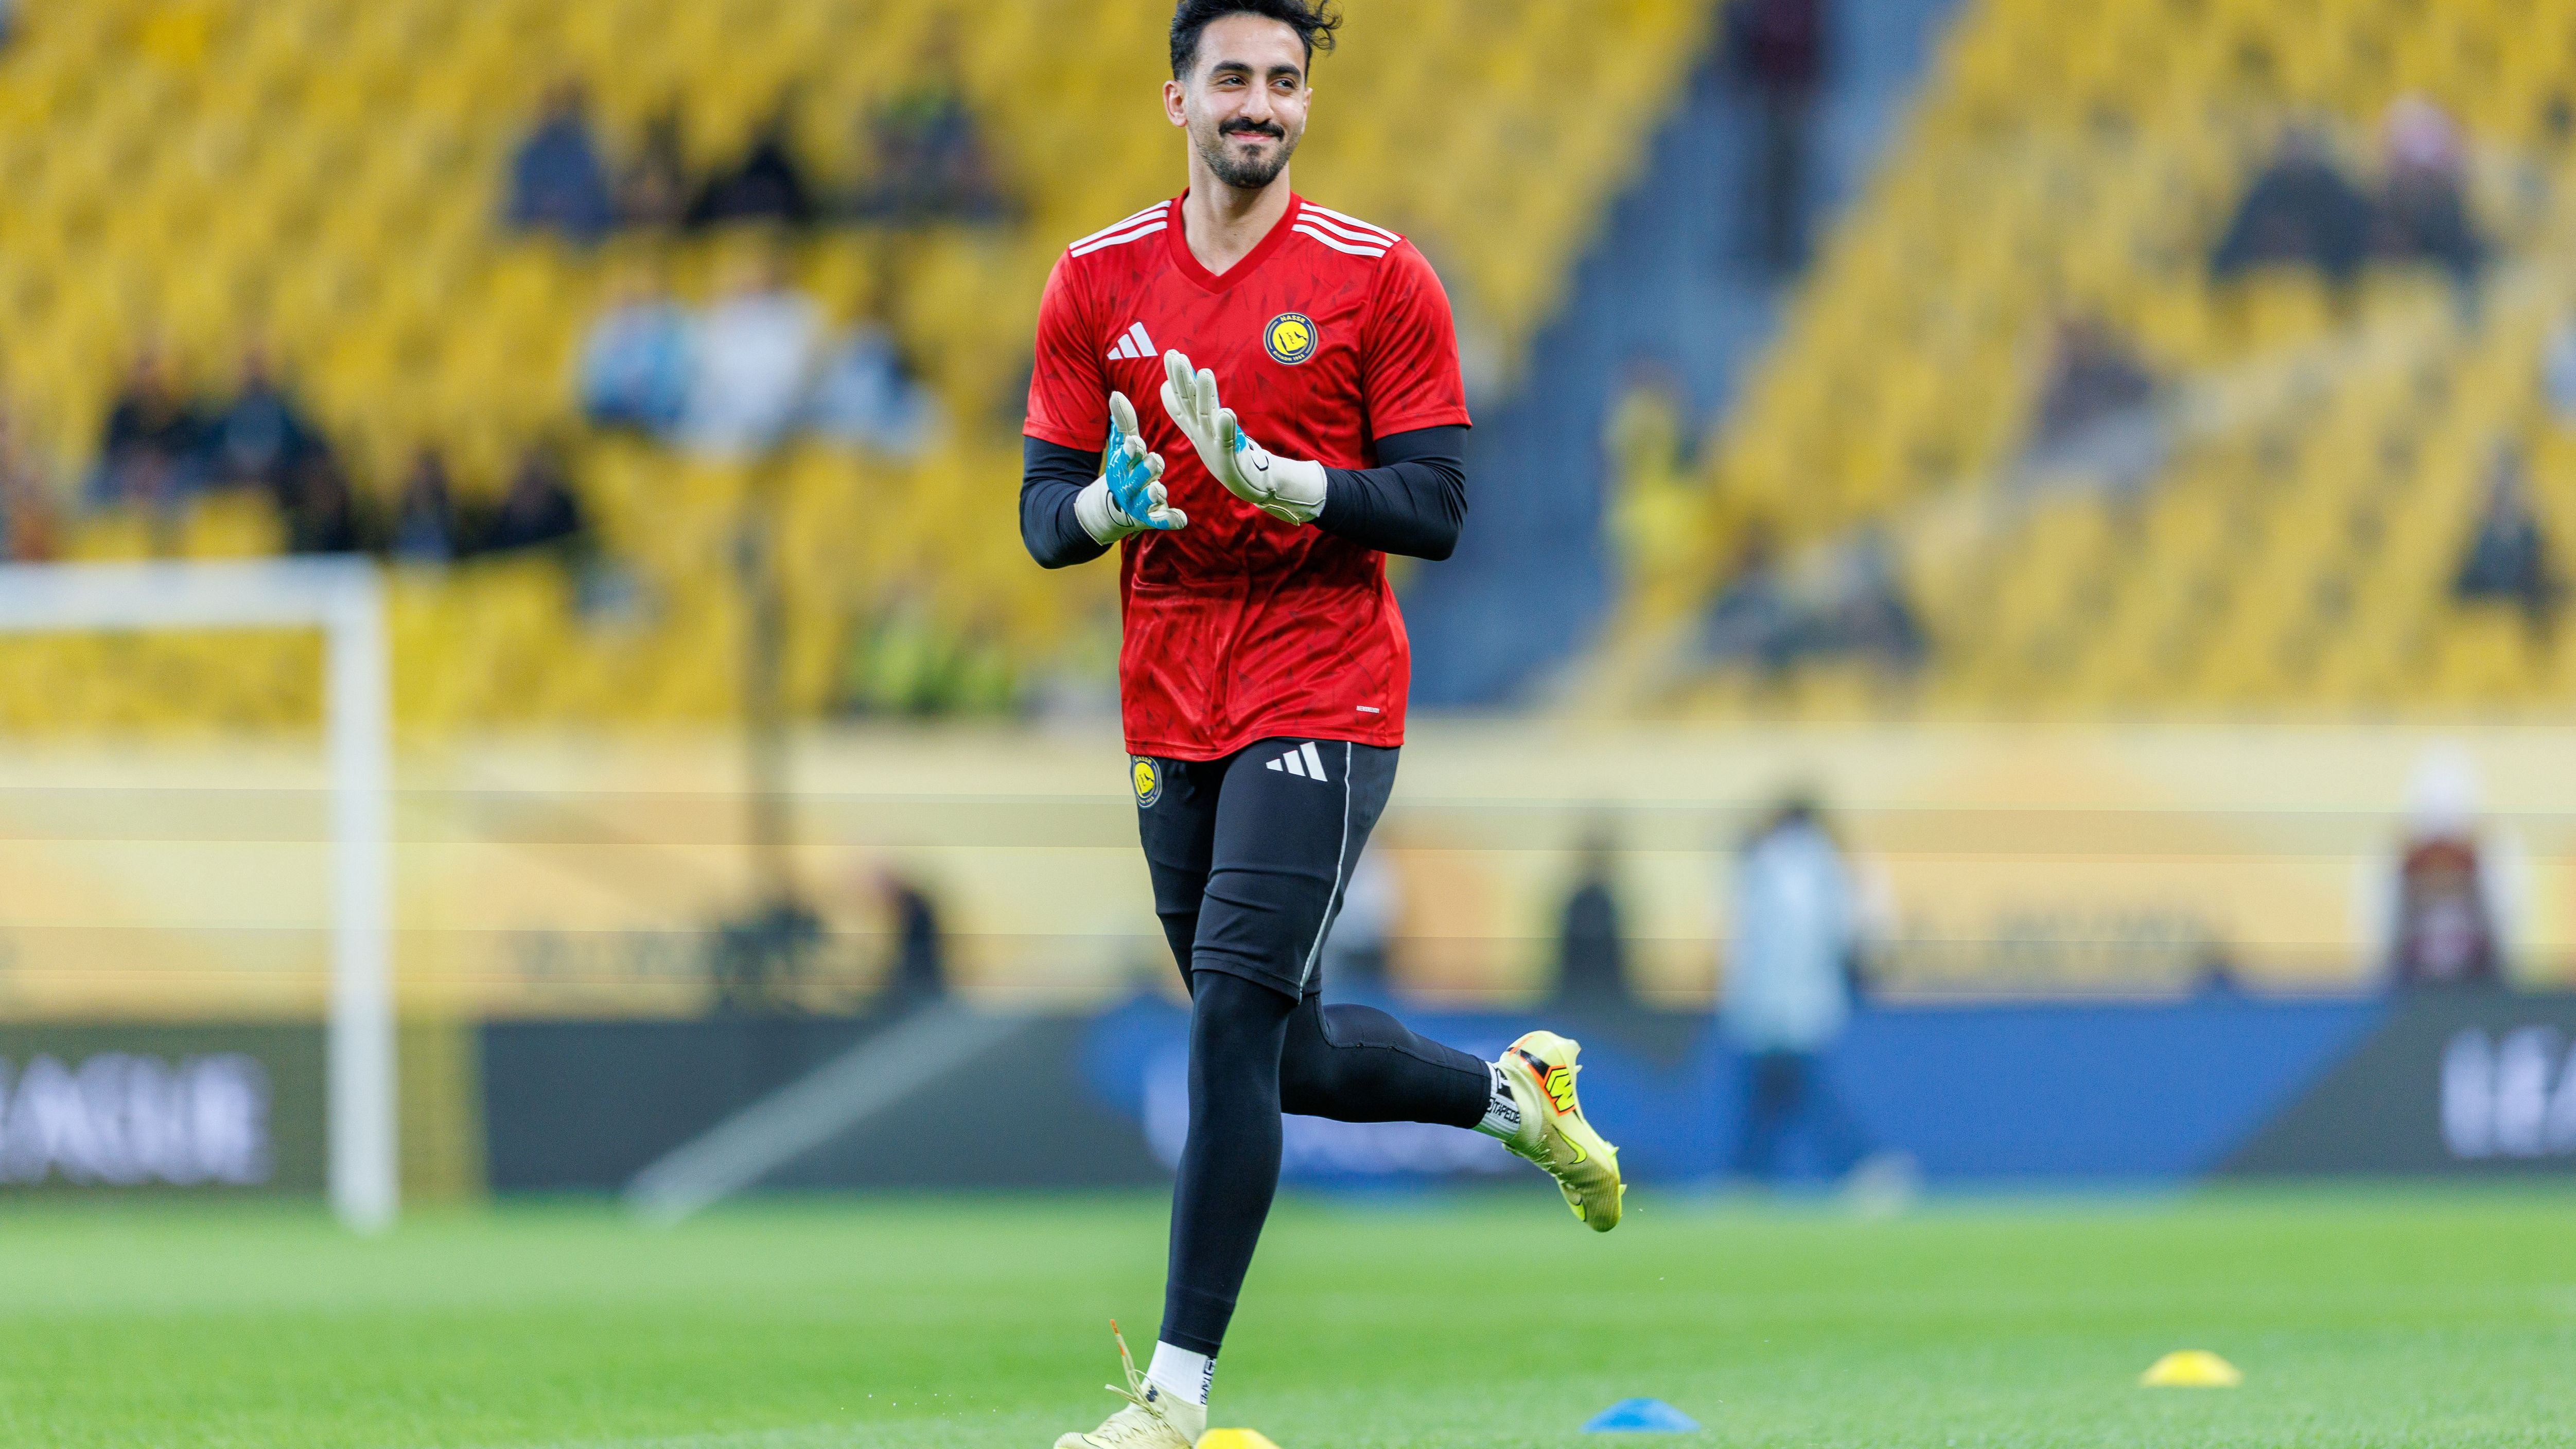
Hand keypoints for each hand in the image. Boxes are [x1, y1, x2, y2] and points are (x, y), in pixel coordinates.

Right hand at [1076, 391, 1185, 542]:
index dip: (1130, 451)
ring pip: (1148, 499)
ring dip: (1153, 494)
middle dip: (1145, 470)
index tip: (1135, 443)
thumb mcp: (1123, 445)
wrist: (1117, 507)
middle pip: (1138, 478)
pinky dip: (1170, 520)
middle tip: (1155, 461)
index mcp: (1123, 467)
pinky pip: (1161, 520)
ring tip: (1158, 489)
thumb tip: (1116, 394)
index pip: (1125, 457)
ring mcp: (1140, 504)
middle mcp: (1130, 486)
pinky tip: (1181, 519)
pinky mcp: (1152, 518)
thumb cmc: (1127, 467)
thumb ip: (1123, 422)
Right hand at [1159, 350, 1325, 523]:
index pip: (1180, 398)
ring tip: (1205, 373)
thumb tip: (1165, 387)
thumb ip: (1183, 408)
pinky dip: (1225, 426)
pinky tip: (1226, 413)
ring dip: (1204, 395)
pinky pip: (1226, 439)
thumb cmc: (1224, 451)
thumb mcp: (1200, 428)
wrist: (1245, 481)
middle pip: (1188, 403)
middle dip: (1182, 379)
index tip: (1171, 355)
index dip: (1174, 378)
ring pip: (1207, 415)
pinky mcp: (1228, 456)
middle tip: (1176, 355)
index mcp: (1194, 425)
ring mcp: (1213, 443)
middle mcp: (1200, 432)